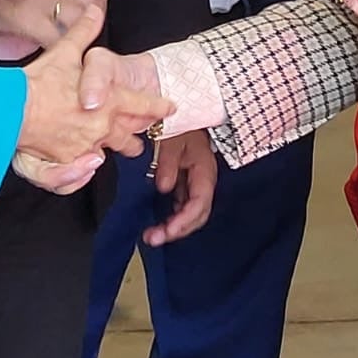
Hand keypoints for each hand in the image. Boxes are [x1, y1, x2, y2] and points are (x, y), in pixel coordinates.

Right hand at [17, 3, 168, 170]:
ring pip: (112, 150)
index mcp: (110, 101)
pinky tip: (92, 156)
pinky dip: (91, 160)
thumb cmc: (38, 82)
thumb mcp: (65, 51)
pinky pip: (88, 166)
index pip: (144, 105)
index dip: (159, 106)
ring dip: (119, 146)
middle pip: (131, 133)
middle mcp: (103, 127)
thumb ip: (84, 32)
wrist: (10, 112)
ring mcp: (87, 147)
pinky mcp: (69, 162)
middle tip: (146, 129)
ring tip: (124, 145)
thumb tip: (95, 10)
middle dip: (140, 132)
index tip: (171, 106)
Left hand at [142, 130, 216, 246]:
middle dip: (177, 230)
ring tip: (152, 236)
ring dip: (174, 228)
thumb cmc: (181, 128)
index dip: (185, 220)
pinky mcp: (187, 187)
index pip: (200, 203)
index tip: (167, 231)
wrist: (184, 119)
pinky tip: (159, 225)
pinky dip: (173, 219)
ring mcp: (196, 186)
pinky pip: (183, 208)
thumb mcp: (173, 141)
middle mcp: (204, 183)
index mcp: (205, 172)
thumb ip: (169, 163)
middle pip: (197, 215)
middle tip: (154, 238)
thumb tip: (164, 187)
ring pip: (191, 215)